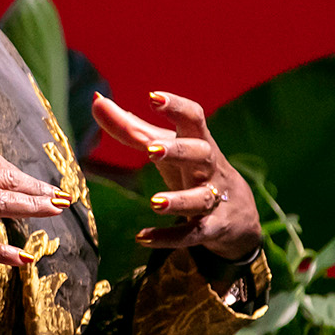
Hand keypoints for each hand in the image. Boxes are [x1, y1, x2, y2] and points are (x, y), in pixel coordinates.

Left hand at [93, 90, 260, 260]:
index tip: (153, 97)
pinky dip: (169, 237)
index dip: (175, 106)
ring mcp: (214, 198)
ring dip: (179, 200)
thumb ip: (130, 127)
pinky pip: (192, 233)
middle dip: (178, 151)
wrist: (238, 214)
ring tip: (154, 202)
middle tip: (151, 151)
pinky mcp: (212, 227)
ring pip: (201, 197)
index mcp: (198, 141)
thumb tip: (96, 100)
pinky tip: (142, 237)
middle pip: (200, 154)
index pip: (194, 118)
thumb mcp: (165, 147)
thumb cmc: (192, 168)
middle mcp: (209, 167)